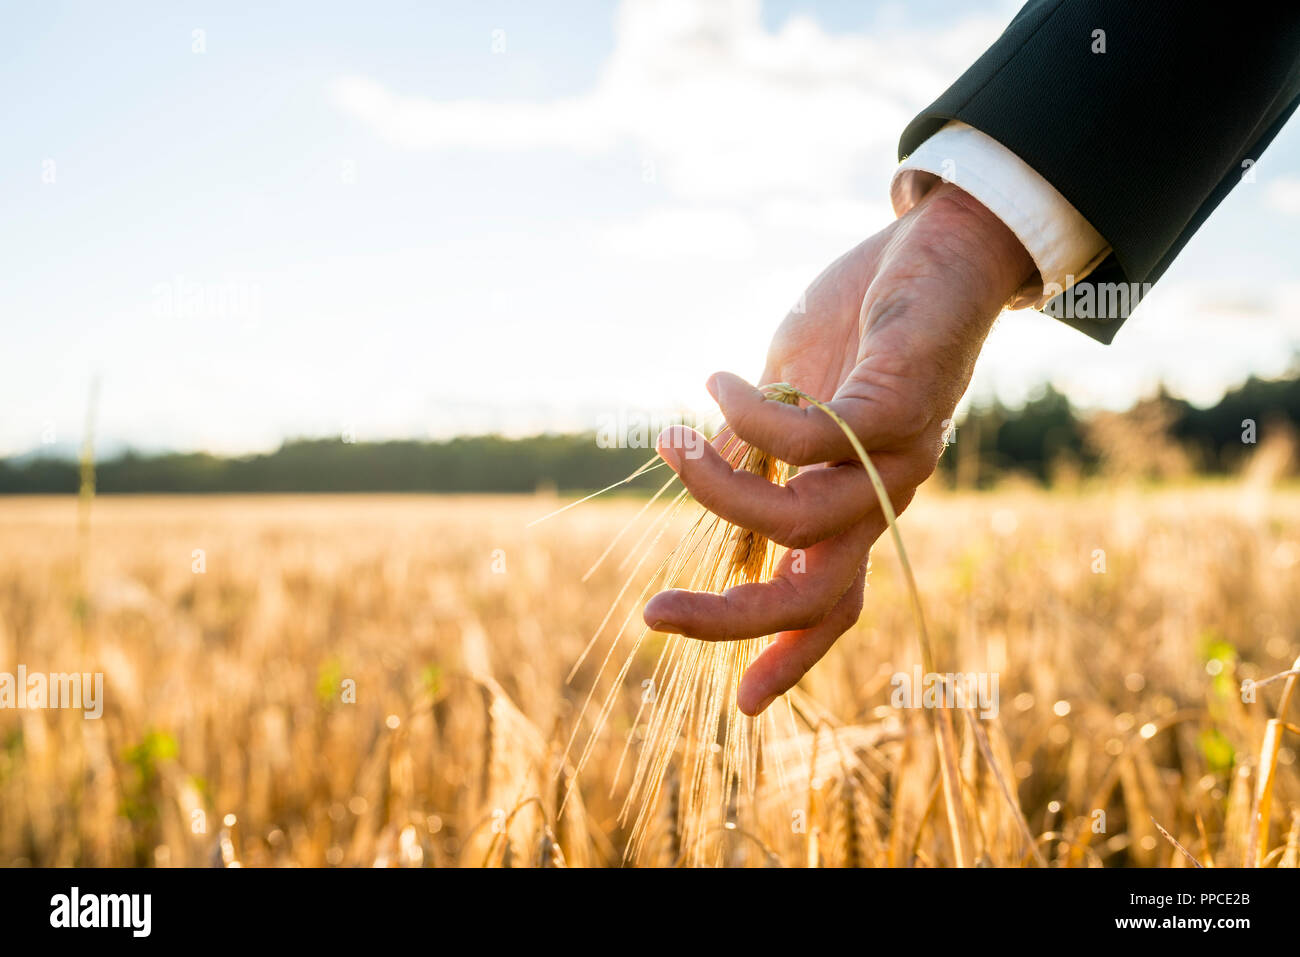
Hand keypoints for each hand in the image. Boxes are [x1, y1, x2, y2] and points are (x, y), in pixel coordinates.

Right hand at [644, 182, 1034, 715]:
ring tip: (670, 441)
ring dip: (720, 493)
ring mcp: (899, 455)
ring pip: (805, 523)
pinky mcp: (901, 401)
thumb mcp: (791, 397)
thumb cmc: (860, 325)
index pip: (833, 603)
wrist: (945, 249)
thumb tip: (707, 495)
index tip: (743, 706)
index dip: (792, 657)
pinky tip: (718, 383)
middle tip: (653, 616)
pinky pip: (814, 439)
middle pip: (816, 592)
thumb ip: (756, 452)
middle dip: (733, 619)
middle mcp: (886, 497)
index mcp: (859, 505)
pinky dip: (751, 418)